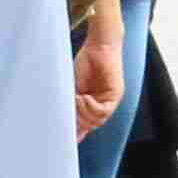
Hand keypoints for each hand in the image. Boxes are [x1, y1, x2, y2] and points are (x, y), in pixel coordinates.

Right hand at [73, 0, 124, 138]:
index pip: (85, 125)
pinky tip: (84, 97)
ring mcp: (110, 101)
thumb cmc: (86, 62)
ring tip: (75, 100)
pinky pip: (103, 111)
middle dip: (77, 121)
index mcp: (92, 105)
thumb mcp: (74, 86)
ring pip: (97, 121)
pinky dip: (91, 107)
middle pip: (90, 125)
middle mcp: (102, 105)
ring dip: (83, 113)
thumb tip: (61, 119)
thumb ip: (70, 102)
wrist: (99, 44)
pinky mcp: (116, 95)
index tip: (62, 132)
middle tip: (67, 111)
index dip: (74, 131)